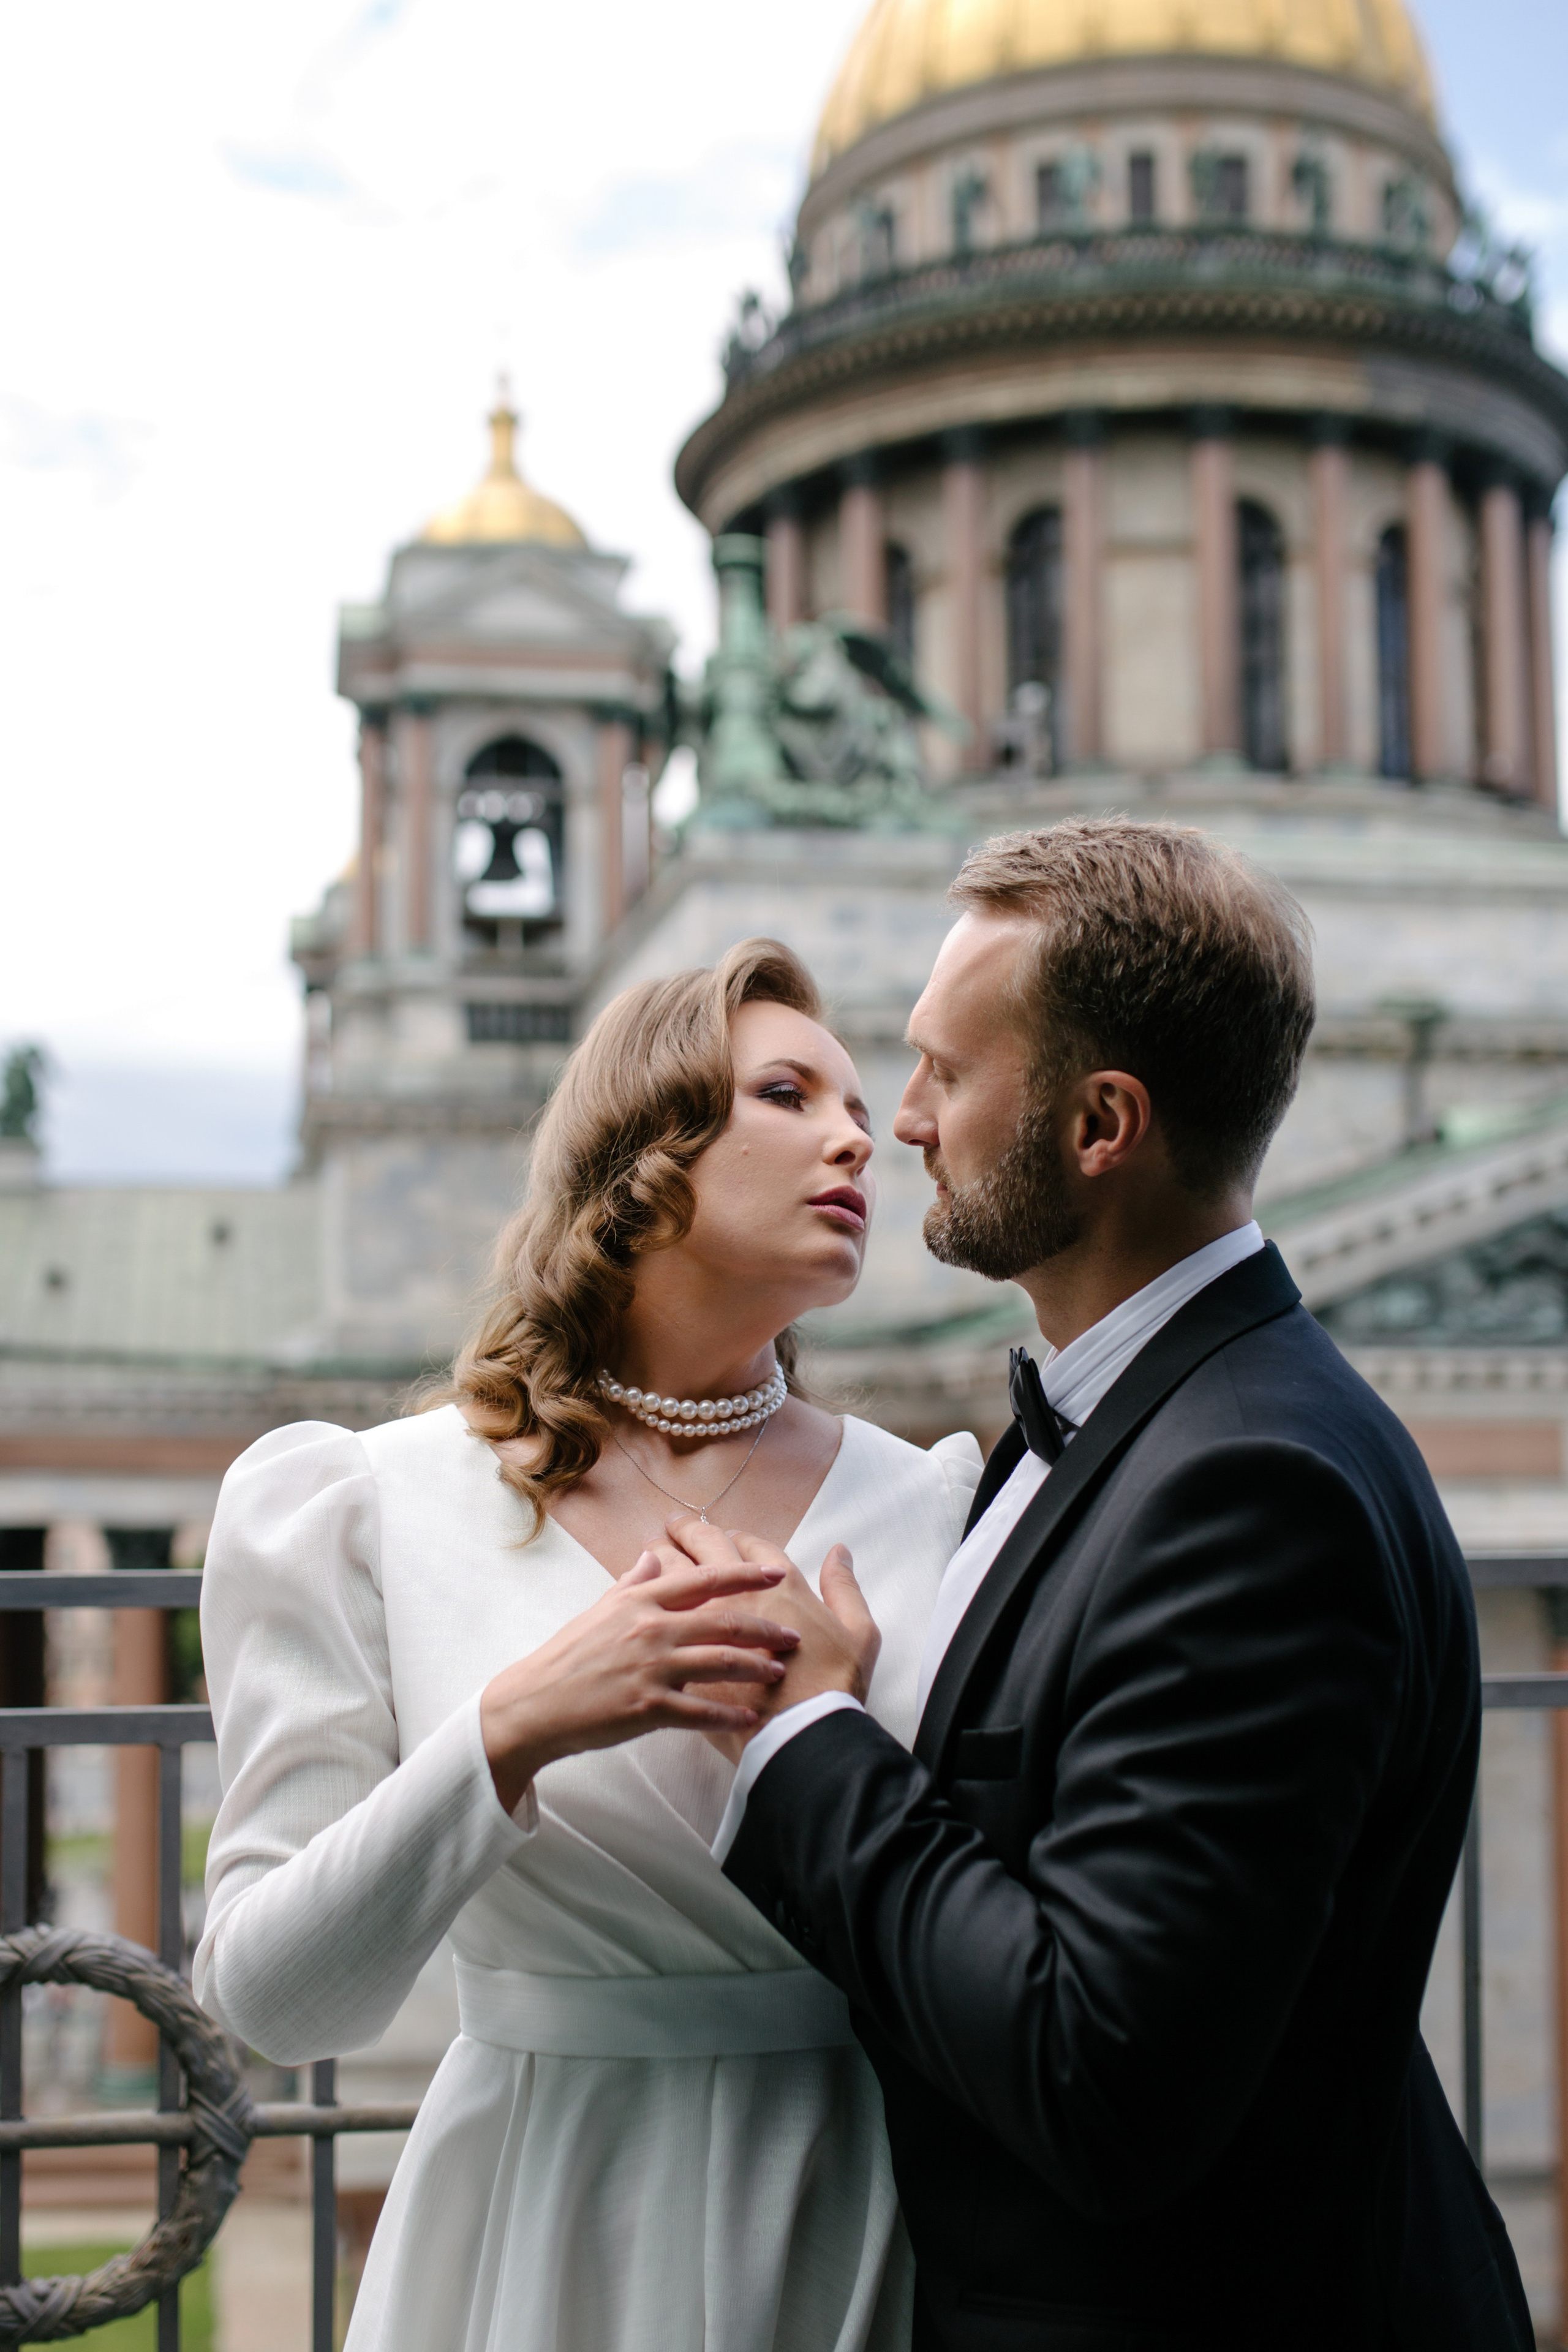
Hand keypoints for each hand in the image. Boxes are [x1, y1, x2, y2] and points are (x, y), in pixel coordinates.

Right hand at [479, 1552, 801, 1814]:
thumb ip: (634, 1583)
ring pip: (719, 1662)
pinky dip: (729, 1715)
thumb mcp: (600, 1609)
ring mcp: (650, 1668)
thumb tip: (655, 1555)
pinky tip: (750, 1719)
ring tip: (780, 1672)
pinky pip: (699, 1711)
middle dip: (765, 1626)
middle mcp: (650, 1629)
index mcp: (640, 1601)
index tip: (778, 1571)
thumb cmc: (569, 1655)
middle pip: (723, 1620)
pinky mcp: (647, 1707)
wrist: (535, 1703)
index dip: (745, 1574)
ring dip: (756, 1667)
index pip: (703, 1579)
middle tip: (794, 1633)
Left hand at [655, 1515, 881, 1762]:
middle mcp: (739, 1593)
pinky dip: (648, 1599)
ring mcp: (706, 1621)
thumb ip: (845, 1588)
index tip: (725, 1535)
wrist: (801, 1736)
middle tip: (674, 1525)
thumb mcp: (858, 1633)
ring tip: (652, 1549)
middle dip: (689, 1532)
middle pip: (706, 1547)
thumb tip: (839, 1551)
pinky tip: (642, 1601)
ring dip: (662, 1555)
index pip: (751, 1546)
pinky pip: (658, 1614)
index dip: (736, 1537)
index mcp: (781, 1586)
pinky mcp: (684, 1649)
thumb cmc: (833, 1686)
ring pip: (674, 1572)